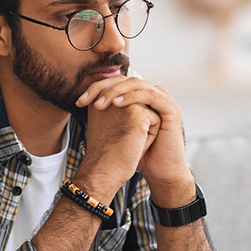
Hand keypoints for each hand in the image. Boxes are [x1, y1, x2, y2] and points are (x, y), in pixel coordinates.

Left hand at [76, 76, 193, 205]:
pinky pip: (150, 95)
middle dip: (103, 88)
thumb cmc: (140, 153)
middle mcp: (152, 94)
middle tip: (86, 100)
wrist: (160, 171)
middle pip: (125, 79)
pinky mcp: (171, 109)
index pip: (117, 83)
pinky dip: (132, 97)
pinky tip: (117, 104)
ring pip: (136, 84)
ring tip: (99, 103)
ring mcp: (164, 99)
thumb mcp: (119, 130)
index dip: (97, 88)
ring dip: (115, 91)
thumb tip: (85, 104)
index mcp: (141, 96)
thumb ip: (109, 114)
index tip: (79, 102)